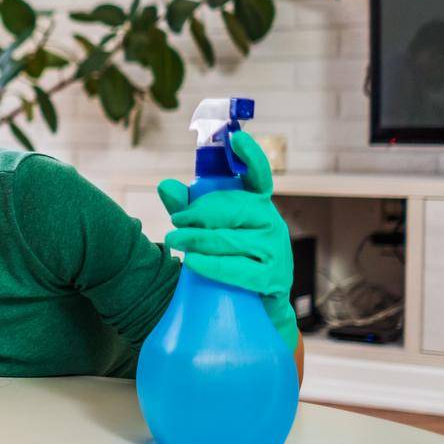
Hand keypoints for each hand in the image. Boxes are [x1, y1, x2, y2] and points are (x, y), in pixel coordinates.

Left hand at [157, 130, 296, 350]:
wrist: (249, 306)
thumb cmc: (225, 258)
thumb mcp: (204, 230)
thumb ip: (187, 208)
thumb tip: (166, 186)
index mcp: (258, 206)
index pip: (258, 176)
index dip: (250, 156)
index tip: (236, 137)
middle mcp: (272, 223)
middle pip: (234, 208)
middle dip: (199, 214)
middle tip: (175, 223)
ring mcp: (276, 251)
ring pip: (230, 239)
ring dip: (197, 240)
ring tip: (175, 241)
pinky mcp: (273, 278)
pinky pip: (238, 269)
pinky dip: (212, 265)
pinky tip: (193, 262)